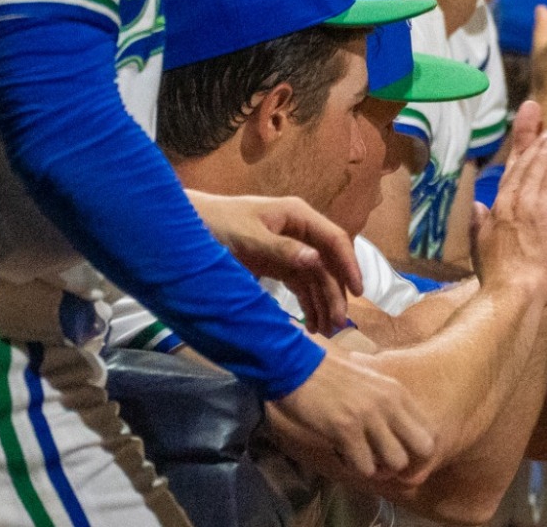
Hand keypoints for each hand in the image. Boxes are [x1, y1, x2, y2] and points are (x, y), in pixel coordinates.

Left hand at [186, 190, 363, 336]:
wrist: (188, 226)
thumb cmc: (217, 223)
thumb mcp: (248, 236)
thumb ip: (280, 248)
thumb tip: (315, 262)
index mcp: (298, 216)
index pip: (334, 240)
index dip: (349, 265)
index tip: (358, 292)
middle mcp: (300, 232)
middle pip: (328, 264)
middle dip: (336, 293)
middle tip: (338, 323)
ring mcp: (291, 249)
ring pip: (317, 278)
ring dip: (324, 302)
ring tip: (327, 330)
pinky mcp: (279, 265)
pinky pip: (301, 285)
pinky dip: (308, 303)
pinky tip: (312, 324)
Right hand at [267, 350, 435, 483]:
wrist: (296, 365)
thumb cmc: (329, 376)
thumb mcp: (370, 381)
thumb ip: (387, 402)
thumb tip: (397, 432)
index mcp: (397, 391)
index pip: (429, 429)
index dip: (416, 447)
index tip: (397, 450)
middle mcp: (389, 403)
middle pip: (424, 447)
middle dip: (408, 460)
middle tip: (385, 461)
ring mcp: (369, 416)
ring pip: (397, 461)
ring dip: (380, 467)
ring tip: (362, 458)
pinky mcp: (346, 429)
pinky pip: (365, 466)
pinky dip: (355, 467)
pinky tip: (343, 454)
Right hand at [472, 102, 546, 297]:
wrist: (514, 293)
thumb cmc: (497, 276)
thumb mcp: (480, 245)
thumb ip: (479, 222)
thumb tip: (477, 207)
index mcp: (502, 203)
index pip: (519, 165)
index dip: (531, 145)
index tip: (541, 132)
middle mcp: (522, 197)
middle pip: (539, 159)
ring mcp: (544, 204)